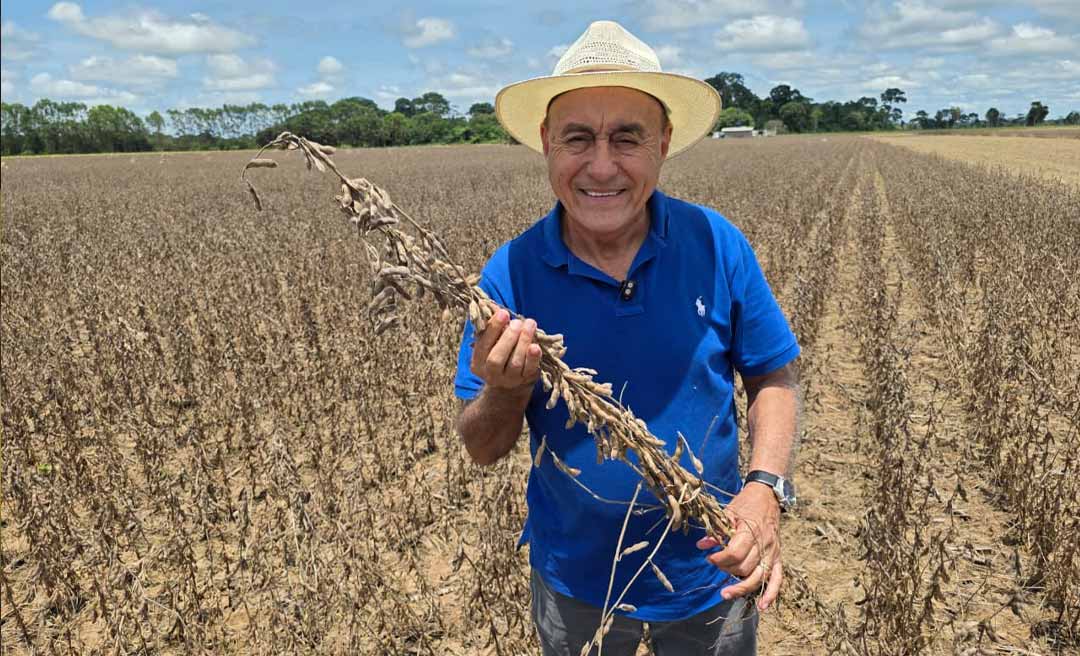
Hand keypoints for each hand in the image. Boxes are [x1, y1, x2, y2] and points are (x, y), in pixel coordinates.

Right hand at [470, 309, 541, 393]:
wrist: (510, 380)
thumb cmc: (500, 352)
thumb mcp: (492, 342)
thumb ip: (493, 329)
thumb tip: (496, 308)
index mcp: (478, 363)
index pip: (482, 345)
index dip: (493, 329)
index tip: (503, 313)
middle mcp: (491, 374)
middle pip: (496, 358)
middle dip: (508, 338)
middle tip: (517, 322)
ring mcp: (508, 380)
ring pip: (514, 363)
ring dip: (523, 342)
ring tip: (529, 325)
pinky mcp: (524, 380)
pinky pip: (529, 370)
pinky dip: (533, 358)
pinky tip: (536, 346)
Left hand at [696, 482, 782, 610]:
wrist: (767, 497)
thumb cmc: (746, 504)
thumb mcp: (728, 511)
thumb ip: (716, 529)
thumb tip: (701, 544)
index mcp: (750, 531)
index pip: (735, 553)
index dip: (719, 559)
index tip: (709, 558)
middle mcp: (763, 544)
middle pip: (745, 567)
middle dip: (727, 570)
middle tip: (717, 564)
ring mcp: (772, 552)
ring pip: (759, 577)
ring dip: (742, 588)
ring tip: (725, 594)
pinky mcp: (778, 557)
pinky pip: (778, 579)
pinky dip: (771, 594)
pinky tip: (762, 606)